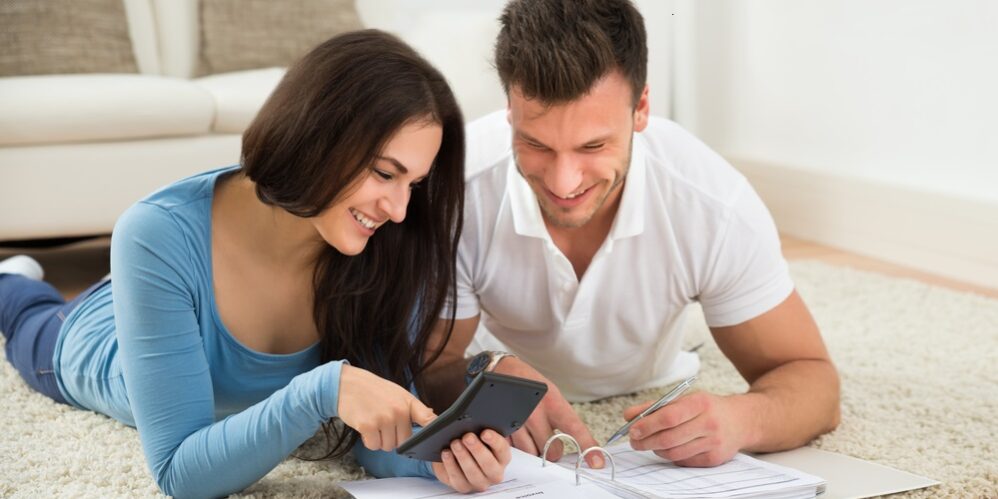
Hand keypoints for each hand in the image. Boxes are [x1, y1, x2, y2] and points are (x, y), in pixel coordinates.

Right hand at [337, 364, 435, 450]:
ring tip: (373, 423)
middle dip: (393, 438)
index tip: (437, 441)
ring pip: (387, 446)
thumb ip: (414, 408)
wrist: (347, 384)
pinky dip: (368, 440)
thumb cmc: (374, 390)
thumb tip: (432, 418)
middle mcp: (399, 411)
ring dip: (379, 440)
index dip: (434, 433)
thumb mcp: (398, 393)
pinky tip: (365, 427)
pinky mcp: (368, 426)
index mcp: (409, 402)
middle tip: (383, 423)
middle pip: (403, 442)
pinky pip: (374, 445)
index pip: (429, 420)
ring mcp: (384, 419)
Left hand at [431, 429, 510, 492]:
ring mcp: (479, 481)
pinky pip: (457, 478)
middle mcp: (493, 472)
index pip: (502, 449)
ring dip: (463, 457)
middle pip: (489, 464)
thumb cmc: (471, 440)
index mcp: (502, 457)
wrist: (455, 452)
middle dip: (477, 449)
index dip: (494, 441)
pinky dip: (451, 465)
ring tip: (455, 443)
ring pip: (473, 473)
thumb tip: (473, 415)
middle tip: (467, 437)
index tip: (485, 432)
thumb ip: (480, 424)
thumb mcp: (478, 430)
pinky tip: (446, 453)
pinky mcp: (463, 486)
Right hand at [493, 357, 604, 467]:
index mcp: (552, 402)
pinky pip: (514, 450)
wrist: (500, 370)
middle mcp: (535, 413)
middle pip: (551, 451)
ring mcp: (516, 422)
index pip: (574, 429)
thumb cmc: (529, 383)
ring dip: (533, 448)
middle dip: (551, 450)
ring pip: (532, 453)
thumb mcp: (551, 393)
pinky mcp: (501, 429)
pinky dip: (517, 445)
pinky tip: (517, 432)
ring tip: (530, 432)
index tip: (597, 462)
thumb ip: (562, 417)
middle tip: (548, 438)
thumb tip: (577, 442)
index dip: (587, 446)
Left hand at [624, 392, 745, 466]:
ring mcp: (714, 442)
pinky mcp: (714, 458)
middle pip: (669, 438)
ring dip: (656, 450)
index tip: (632, 430)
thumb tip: (628, 416)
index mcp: (700, 403)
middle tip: (634, 442)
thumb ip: (655, 407)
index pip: (668, 417)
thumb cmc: (707, 408)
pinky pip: (684, 461)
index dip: (647, 425)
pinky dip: (671, 457)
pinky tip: (668, 449)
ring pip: (675, 453)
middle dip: (646, 442)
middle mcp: (709, 423)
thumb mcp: (685, 399)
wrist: (741, 420)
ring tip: (650, 444)